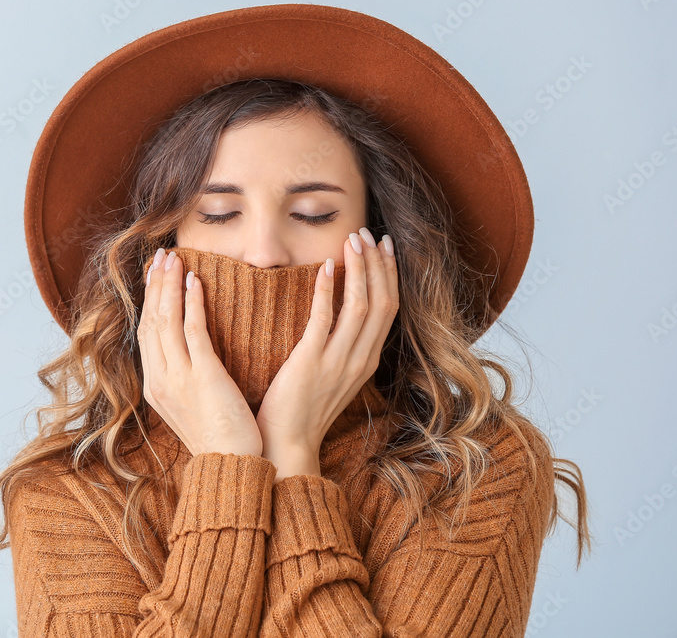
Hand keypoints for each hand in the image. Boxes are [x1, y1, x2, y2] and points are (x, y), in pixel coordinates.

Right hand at [138, 249, 262, 457]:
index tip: (156, 275)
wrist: (231, 467)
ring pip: (166, 321)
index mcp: (155, 387)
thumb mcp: (193, 407)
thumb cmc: (221, 440)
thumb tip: (192, 356)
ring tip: (173, 258)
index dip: (150, 301)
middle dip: (155, 285)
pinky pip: (192, 331)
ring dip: (169, 285)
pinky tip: (194, 282)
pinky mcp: (202, 376)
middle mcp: (159, 380)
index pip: (147, 333)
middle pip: (150, 321)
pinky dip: (191, 303)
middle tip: (161, 256)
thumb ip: (187, 379)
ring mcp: (178, 378)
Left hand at [255, 229, 397, 461]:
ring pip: (362, 306)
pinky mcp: (311, 363)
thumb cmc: (303, 410)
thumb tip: (338, 314)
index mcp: (366, 361)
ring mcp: (338, 362)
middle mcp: (359, 360)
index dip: (388, 274)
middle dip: (378, 264)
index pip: (389, 309)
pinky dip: (330, 290)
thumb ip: (340, 347)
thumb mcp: (333, 377)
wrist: (287, 444)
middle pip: (383, 302)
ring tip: (353, 240)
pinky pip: (325, 319)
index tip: (383, 246)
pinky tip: (326, 267)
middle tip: (369, 233)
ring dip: (360, 269)